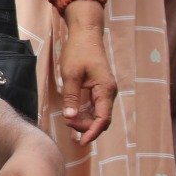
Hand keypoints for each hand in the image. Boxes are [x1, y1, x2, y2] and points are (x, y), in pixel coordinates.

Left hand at [59, 0, 116, 143]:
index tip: (82, 142)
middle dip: (85, 126)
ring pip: (98, 114)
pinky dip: (85, 113)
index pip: (103, 118)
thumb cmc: (78, 51)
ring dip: (85, 120)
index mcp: (105, 89)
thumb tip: (70, 117)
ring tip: (68, 119)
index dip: (93, 132)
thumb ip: (71, 97)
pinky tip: (73, 114)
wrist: (86, 33)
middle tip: (66, 123)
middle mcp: (109, 92)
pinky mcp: (100, 88)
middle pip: (101, 119)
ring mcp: (105, 91)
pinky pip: (95, 107)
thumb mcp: (70, 74)